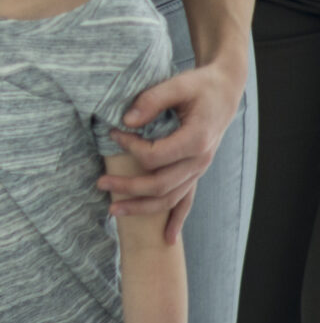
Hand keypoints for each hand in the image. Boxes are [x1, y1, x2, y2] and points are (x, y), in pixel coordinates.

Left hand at [102, 57, 247, 240]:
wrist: (224, 91)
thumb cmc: (199, 86)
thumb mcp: (177, 84)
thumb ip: (151, 100)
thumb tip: (126, 120)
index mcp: (196, 140)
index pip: (156, 156)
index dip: (130, 147)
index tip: (113, 132)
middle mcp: (200, 160)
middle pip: (160, 185)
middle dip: (128, 187)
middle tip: (99, 183)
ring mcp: (199, 169)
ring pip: (171, 198)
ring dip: (142, 207)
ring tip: (113, 211)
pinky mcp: (196, 171)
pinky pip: (187, 200)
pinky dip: (177, 220)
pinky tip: (167, 238)